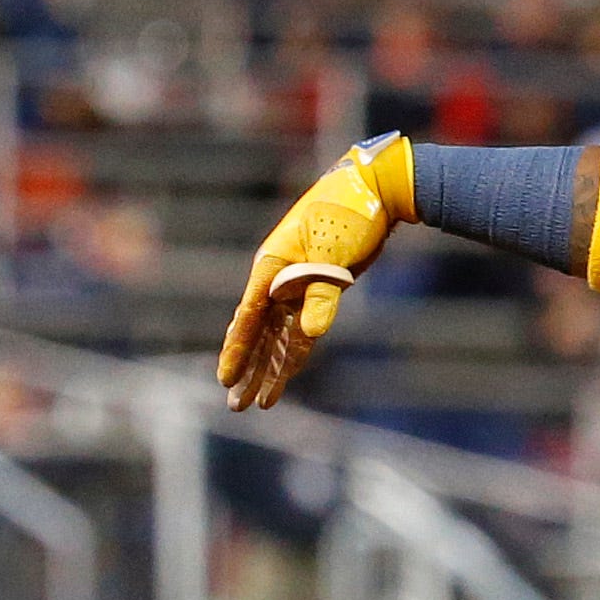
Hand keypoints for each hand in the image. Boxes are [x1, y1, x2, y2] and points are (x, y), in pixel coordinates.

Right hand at [218, 137, 407, 411]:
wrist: (374, 193)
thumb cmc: (347, 216)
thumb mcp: (334, 256)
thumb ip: (321, 296)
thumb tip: (311, 333)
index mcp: (271, 266)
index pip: (249, 316)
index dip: (238, 349)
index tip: (225, 377)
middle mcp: (277, 280)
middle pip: (258, 334)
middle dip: (248, 370)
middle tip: (235, 406)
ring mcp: (296, 288)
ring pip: (277, 338)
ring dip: (268, 370)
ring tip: (256, 404)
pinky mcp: (317, 291)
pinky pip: (299, 331)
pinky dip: (292, 355)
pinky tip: (281, 378)